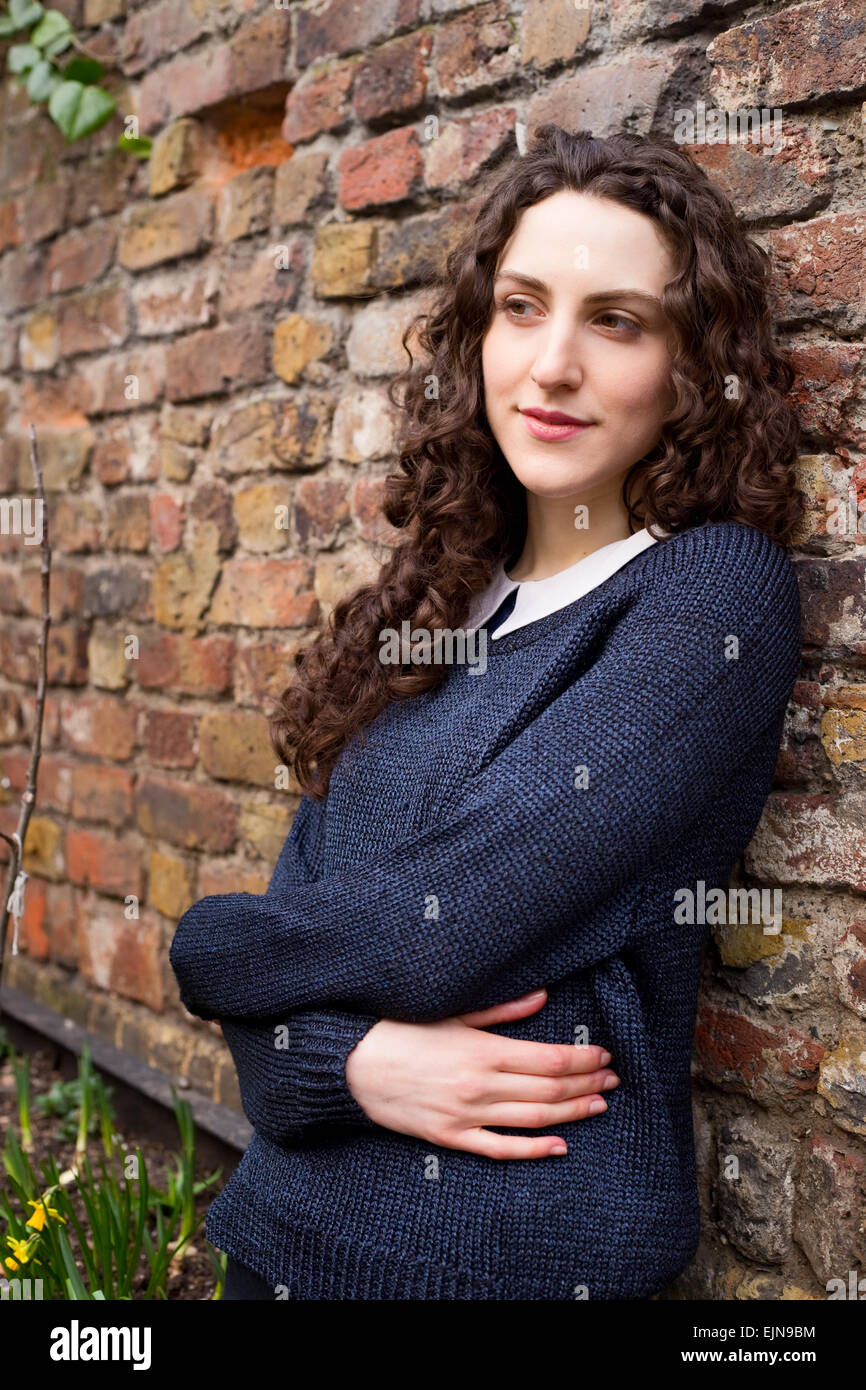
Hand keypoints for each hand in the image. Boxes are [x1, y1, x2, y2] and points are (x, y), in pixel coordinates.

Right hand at [344, 989, 619, 1157]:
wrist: (353, 1067)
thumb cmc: (401, 1032)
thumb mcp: (451, 1012)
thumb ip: (500, 1010)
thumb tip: (542, 998)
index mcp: (481, 1050)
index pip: (547, 1059)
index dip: (581, 1060)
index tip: (604, 1055)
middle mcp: (479, 1085)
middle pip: (548, 1090)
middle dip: (585, 1084)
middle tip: (612, 1079)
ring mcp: (466, 1116)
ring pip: (532, 1119)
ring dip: (571, 1112)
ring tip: (599, 1104)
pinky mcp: (451, 1138)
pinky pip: (500, 1149)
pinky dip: (533, 1150)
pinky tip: (559, 1146)